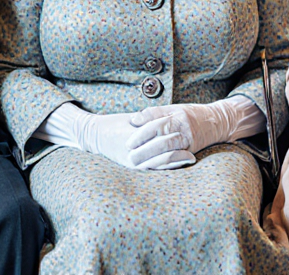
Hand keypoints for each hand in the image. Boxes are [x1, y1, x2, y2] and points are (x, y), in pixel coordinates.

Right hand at [71, 111, 185, 169]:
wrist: (94, 136)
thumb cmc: (113, 124)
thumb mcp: (130, 118)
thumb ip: (148, 119)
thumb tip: (168, 119)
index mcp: (134, 135)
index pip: (158, 132)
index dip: (174, 131)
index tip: (187, 129)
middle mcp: (134, 150)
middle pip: (162, 149)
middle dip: (179, 147)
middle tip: (193, 143)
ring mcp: (134, 162)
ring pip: (161, 162)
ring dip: (178, 160)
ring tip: (190, 157)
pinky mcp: (134, 168)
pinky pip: (155, 169)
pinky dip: (169, 167)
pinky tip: (179, 165)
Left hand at [126, 102, 237, 168]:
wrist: (216, 123)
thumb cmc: (189, 115)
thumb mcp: (173, 108)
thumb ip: (154, 113)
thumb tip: (133, 120)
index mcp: (178, 117)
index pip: (157, 125)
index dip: (141, 134)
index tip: (129, 142)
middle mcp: (185, 131)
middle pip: (162, 142)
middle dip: (144, 150)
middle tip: (130, 155)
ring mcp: (190, 144)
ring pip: (169, 153)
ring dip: (152, 159)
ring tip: (137, 164)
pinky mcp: (191, 154)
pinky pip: (176, 161)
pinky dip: (163, 165)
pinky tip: (151, 168)